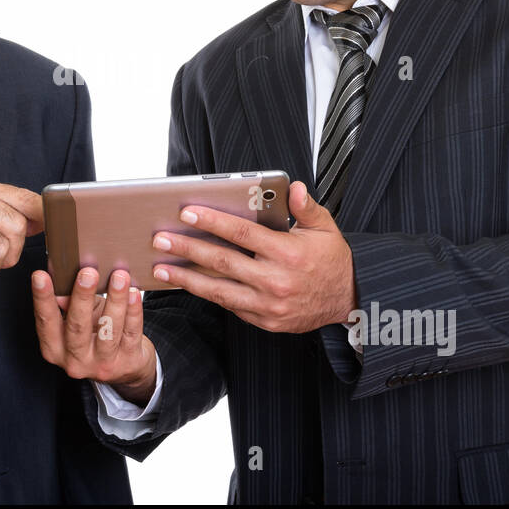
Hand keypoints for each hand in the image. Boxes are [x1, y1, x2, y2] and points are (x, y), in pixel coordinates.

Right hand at [31, 267, 156, 406]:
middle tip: (88, 273)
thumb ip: (69, 302)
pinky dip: (133, 311)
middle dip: (82, 297)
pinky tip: (134, 293)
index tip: (40, 276)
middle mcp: (76, 360)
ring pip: (109, 330)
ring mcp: (103, 364)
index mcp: (55, 349)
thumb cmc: (97, 335)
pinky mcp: (128, 361)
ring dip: (115, 300)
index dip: (43, 298)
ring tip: (119, 277)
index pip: (46, 321)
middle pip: (77, 327)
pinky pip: (131, 332)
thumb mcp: (79, 319)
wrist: (125, 367)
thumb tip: (62, 278)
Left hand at [151, 180, 356, 332]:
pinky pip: (229, 305)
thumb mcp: (326, 228)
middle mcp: (276, 281)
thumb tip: (293, 187)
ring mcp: (268, 305)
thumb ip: (307, 207)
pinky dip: (206, 294)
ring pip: (219, 290)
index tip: (187, 213)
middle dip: (188, 248)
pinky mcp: (264, 321)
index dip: (212, 222)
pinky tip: (187, 284)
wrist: (348, 302)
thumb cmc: (332, 260)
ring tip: (161, 268)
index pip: (242, 234)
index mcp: (289, 254)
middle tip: (160, 238)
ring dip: (186, 278)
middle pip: (223, 262)